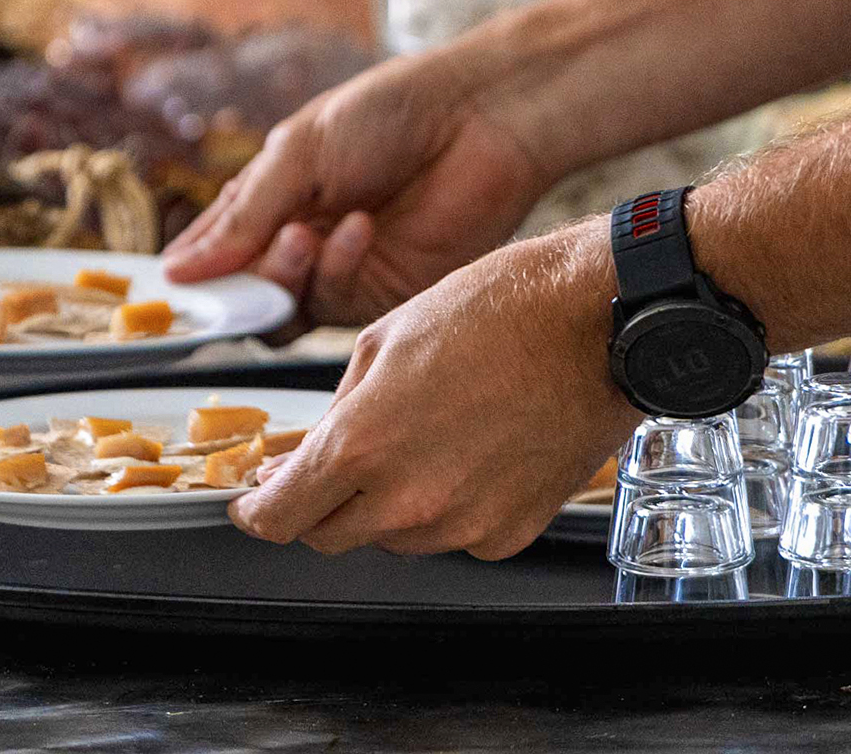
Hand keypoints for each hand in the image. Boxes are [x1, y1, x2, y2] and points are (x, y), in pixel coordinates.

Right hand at [163, 48, 549, 325]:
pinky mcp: (384, 293)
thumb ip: (242, 219)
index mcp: (269, 201)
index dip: (192, 273)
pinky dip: (339, 269)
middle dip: (241, 282)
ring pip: (285, 312)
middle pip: (243, 294)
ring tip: (306, 234)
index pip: (212, 252)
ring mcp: (339, 272)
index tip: (174, 287)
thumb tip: (178, 274)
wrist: (482, 117)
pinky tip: (361, 229)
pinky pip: (338, 305)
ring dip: (287, 277)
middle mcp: (298, 243)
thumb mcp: (298, 154)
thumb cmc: (387, 115)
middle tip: (252, 259)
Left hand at [230, 219, 638, 558]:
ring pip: (391, 537)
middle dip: (317, 504)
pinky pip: (452, 535)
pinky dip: (445, 507)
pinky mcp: (509, 533)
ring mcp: (462, 523)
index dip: (256, 511)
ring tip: (420, 435)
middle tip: (330, 463)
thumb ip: (335, 412)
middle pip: (329, 535)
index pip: (281, 517)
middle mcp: (408, 499)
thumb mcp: (383, 341)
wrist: (597, 323)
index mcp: (361, 446)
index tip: (252, 502)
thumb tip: (305, 456)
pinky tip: (466, 452)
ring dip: (384, 503)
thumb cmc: (496, 312)